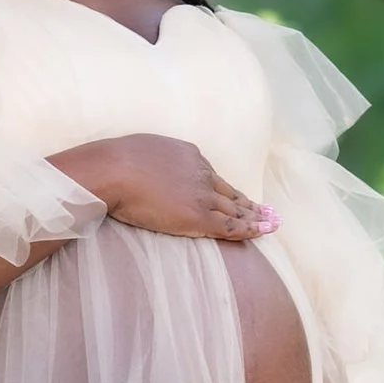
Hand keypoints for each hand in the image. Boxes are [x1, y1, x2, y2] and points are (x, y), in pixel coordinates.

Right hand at [62, 132, 276, 240]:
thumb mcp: (139, 151)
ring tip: (270, 223)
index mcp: (188, 155)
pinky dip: (250, 229)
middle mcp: (201, 173)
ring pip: (235, 209)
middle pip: (229, 192)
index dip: (225, 189)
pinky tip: (263, 231)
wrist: (113, 170)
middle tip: (266, 210)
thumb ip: (151, 161)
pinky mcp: (198, 216)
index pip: (212, 177)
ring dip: (255, 217)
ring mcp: (201, 195)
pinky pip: (230, 225)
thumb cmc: (114, 161)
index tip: (235, 195)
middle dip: (248, 203)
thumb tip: (145, 169)